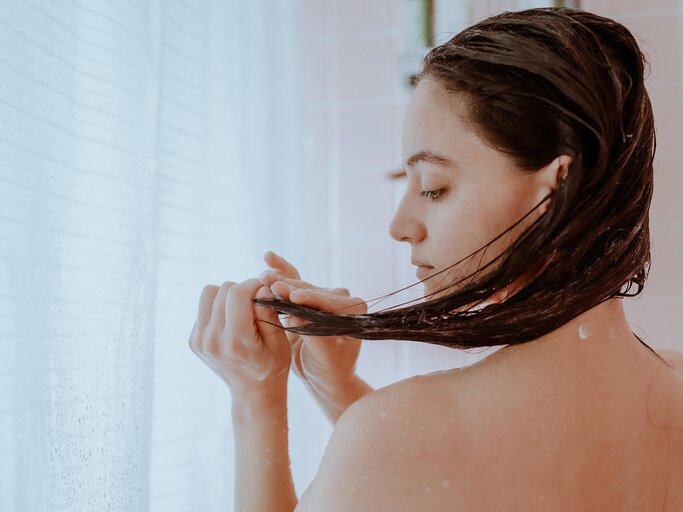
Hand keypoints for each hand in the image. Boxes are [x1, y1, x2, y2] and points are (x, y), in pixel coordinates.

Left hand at [188, 278, 291, 401]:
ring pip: (209, 293)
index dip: (253, 284)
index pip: (237, 294)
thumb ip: (269, 313)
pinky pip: (204, 306)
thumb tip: (262, 287)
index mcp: (235, 342)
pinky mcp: (193, 340)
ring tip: (242, 311)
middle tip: (256, 303)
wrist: (253, 393)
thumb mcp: (279, 342)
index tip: (264, 290)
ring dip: (227, 296)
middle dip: (243, 290)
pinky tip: (231, 323)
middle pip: (223, 290)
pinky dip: (219, 308)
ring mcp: (199, 341)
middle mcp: (212, 341)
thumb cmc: (272, 366)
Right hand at [260, 251, 367, 397]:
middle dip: (290, 287)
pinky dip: (282, 271)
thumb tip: (296, 316)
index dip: (309, 299)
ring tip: (263, 276)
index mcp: (354, 311)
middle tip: (270, 283)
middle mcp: (342, 299)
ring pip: (300, 285)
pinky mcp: (309, 297)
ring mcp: (324, 296)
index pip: (328, 303)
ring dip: (281, 280)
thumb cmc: (330, 370)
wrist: (326, 376)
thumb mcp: (325, 357)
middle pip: (311, 291)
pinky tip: (268, 258)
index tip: (292, 296)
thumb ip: (314, 336)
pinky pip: (295, 281)